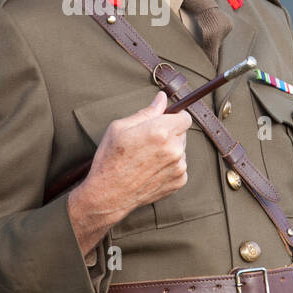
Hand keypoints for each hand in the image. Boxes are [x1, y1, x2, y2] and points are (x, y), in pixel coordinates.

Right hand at [66, 91, 191, 255]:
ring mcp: (178, 167)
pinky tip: (151, 170)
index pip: (185, 117)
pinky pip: (180, 166)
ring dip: (170, 150)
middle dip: (170, 134)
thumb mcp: (120, 127)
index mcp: (160, 131)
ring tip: (147, 158)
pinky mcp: (179, 181)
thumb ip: (146, 112)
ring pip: (181, 150)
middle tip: (148, 142)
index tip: (165, 121)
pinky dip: (169, 167)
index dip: (174, 117)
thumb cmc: (110, 159)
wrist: (108, 194)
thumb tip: (162, 98)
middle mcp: (174, 149)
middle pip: (182, 133)